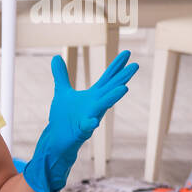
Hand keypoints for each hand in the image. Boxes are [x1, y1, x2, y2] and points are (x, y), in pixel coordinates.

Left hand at [23, 50, 138, 191]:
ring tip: (124, 88)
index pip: (107, 78)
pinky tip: (92, 122)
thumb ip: (61, 75)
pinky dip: (89, 124)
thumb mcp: (62, 92)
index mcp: (93, 95)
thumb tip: (55, 57)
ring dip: (113, 98)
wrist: (57, 137)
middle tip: (135, 66)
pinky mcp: (81, 129)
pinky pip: (87, 126)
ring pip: (103, 106)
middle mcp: (96, 105)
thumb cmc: (64, 116)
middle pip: (111, 89)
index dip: (116, 66)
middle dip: (122, 78)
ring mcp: (90, 116)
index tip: (127, 53)